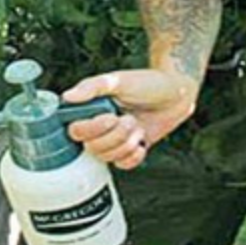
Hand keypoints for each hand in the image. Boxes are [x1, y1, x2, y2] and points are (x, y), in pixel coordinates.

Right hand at [60, 69, 195, 169]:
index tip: (110, 117)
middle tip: (129, 119)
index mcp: (91, 109)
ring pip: (107, 157)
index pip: (76, 130)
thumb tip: (68, 97)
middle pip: (92, 147)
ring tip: (137, 126)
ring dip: (126, 143)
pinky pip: (122, 164)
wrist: (176, 95)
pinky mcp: (129, 149)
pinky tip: (140, 143)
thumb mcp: (118, 80)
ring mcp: (114, 139)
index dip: (92, 129)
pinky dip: (133, 157)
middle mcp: (99, 126)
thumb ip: (92, 87)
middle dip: (115, 136)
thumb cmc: (147, 83)